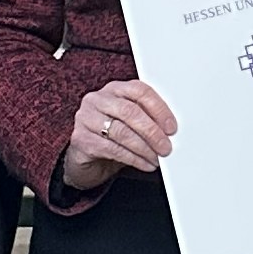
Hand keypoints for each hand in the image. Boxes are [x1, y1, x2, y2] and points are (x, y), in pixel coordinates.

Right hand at [61, 79, 177, 192]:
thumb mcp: (131, 124)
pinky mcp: (80, 139)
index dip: (159, 109)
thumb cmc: (113, 137)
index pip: (139, 91)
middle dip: (152, 131)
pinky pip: (112, 149)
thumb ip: (148, 120)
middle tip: (166, 147)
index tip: (171, 127)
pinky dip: (133, 158)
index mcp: (114, 89)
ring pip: (121, 131)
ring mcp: (86, 118)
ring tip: (156, 158)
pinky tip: (144, 164)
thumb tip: (170, 132)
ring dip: (144, 148)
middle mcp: (98, 100)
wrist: (87, 158)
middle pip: (129, 111)